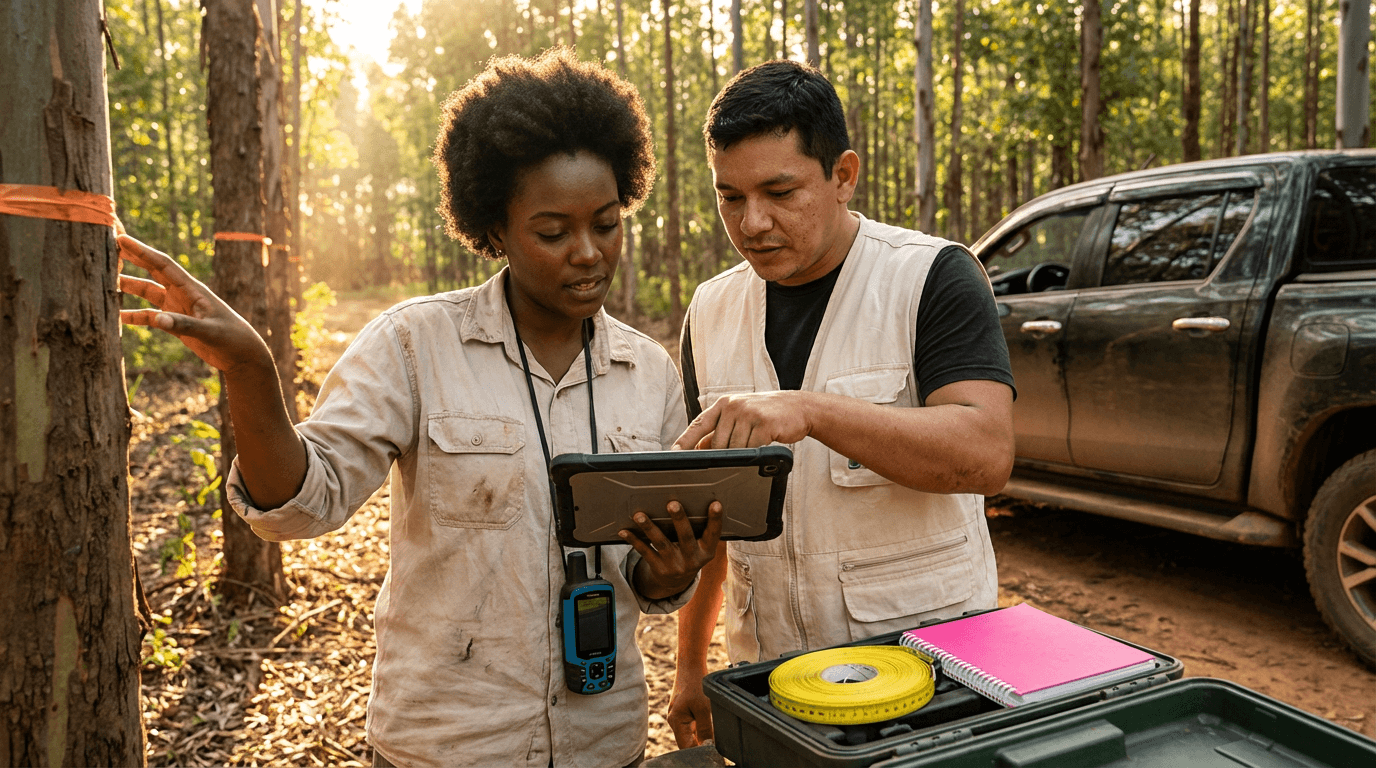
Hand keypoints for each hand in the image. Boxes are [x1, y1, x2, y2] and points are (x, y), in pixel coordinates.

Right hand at [117, 234, 271, 374]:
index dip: (142, 251)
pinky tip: (118, 316)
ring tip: (107, 280)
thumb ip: (184, 325)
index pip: (162, 265)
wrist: (243, 356)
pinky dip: (135, 316)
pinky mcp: (177, 324)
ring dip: (131, 287)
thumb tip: (157, 320)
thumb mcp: (209, 331)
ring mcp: (179, 308)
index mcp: (192, 289)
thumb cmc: (232, 339)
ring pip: (149, 293)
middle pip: (153, 272)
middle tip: (110, 247)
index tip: (121, 239)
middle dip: (133, 259)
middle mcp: (183, 295)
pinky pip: (150, 316)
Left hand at [623, 501, 722, 598]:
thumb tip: (691, 501)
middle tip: (673, 504)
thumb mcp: (700, 547)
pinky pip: (645, 551)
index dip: (715, 519)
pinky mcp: (658, 568)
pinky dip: (634, 540)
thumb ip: (699, 530)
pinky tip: (624, 531)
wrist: (676, 582)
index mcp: (706, 551)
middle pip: (685, 537)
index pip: (713, 534)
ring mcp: (674, 565)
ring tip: (639, 515)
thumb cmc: (689, 554)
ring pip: (661, 543)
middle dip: (679, 520)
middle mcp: (692, 559)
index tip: (716, 504)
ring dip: (649, 528)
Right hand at [668, 676, 714, 747]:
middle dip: (701, 745)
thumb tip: (708, 746)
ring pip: (691, 734)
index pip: (685, 747)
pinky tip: (709, 725)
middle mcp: (674, 720)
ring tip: (713, 735)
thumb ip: (705, 729)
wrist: (691, 665)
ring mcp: (678, 716)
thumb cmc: (695, 684)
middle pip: (687, 742)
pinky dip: (701, 728)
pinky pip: (692, 725)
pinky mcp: (684, 711)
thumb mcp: (704, 708)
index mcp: (675, 721)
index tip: (712, 752)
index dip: (698, 752)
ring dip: (702, 736)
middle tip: (715, 745)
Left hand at [673, 390, 814, 449]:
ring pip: (734, 449)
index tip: (672, 454)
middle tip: (729, 464)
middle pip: (716, 444)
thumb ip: (721, 430)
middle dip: (721, 458)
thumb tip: (698, 449)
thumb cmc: (766, 415)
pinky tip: (762, 450)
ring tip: (752, 452)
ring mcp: (748, 413)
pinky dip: (755, 454)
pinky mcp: (764, 423)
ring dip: (741, 456)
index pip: (698, 424)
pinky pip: (752, 449)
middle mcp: (733, 406)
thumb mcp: (740, 416)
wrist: (798, 407)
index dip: (684, 441)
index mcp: (723, 405)